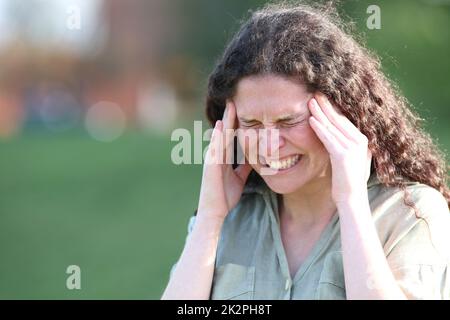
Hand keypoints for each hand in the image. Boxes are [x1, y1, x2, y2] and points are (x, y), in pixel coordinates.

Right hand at [197, 100, 252, 220]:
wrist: (215, 211)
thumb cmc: (225, 196)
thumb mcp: (239, 179)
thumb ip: (244, 167)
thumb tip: (254, 158)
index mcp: (223, 158)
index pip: (230, 137)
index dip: (235, 123)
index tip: (241, 109)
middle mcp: (216, 155)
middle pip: (224, 132)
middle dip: (230, 117)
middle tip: (235, 100)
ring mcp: (212, 159)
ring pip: (220, 136)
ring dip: (224, 121)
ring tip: (230, 107)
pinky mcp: (210, 166)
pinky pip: (215, 148)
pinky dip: (218, 136)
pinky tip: (220, 126)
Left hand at [308, 93, 371, 203]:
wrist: (352, 198)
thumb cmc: (349, 182)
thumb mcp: (354, 160)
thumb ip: (351, 146)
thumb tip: (342, 136)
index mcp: (364, 141)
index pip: (346, 121)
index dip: (334, 110)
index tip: (324, 100)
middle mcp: (360, 142)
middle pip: (339, 120)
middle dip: (327, 106)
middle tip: (316, 94)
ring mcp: (352, 148)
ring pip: (333, 126)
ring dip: (320, 113)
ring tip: (310, 102)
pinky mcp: (343, 155)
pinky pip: (328, 138)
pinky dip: (319, 128)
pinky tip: (311, 119)